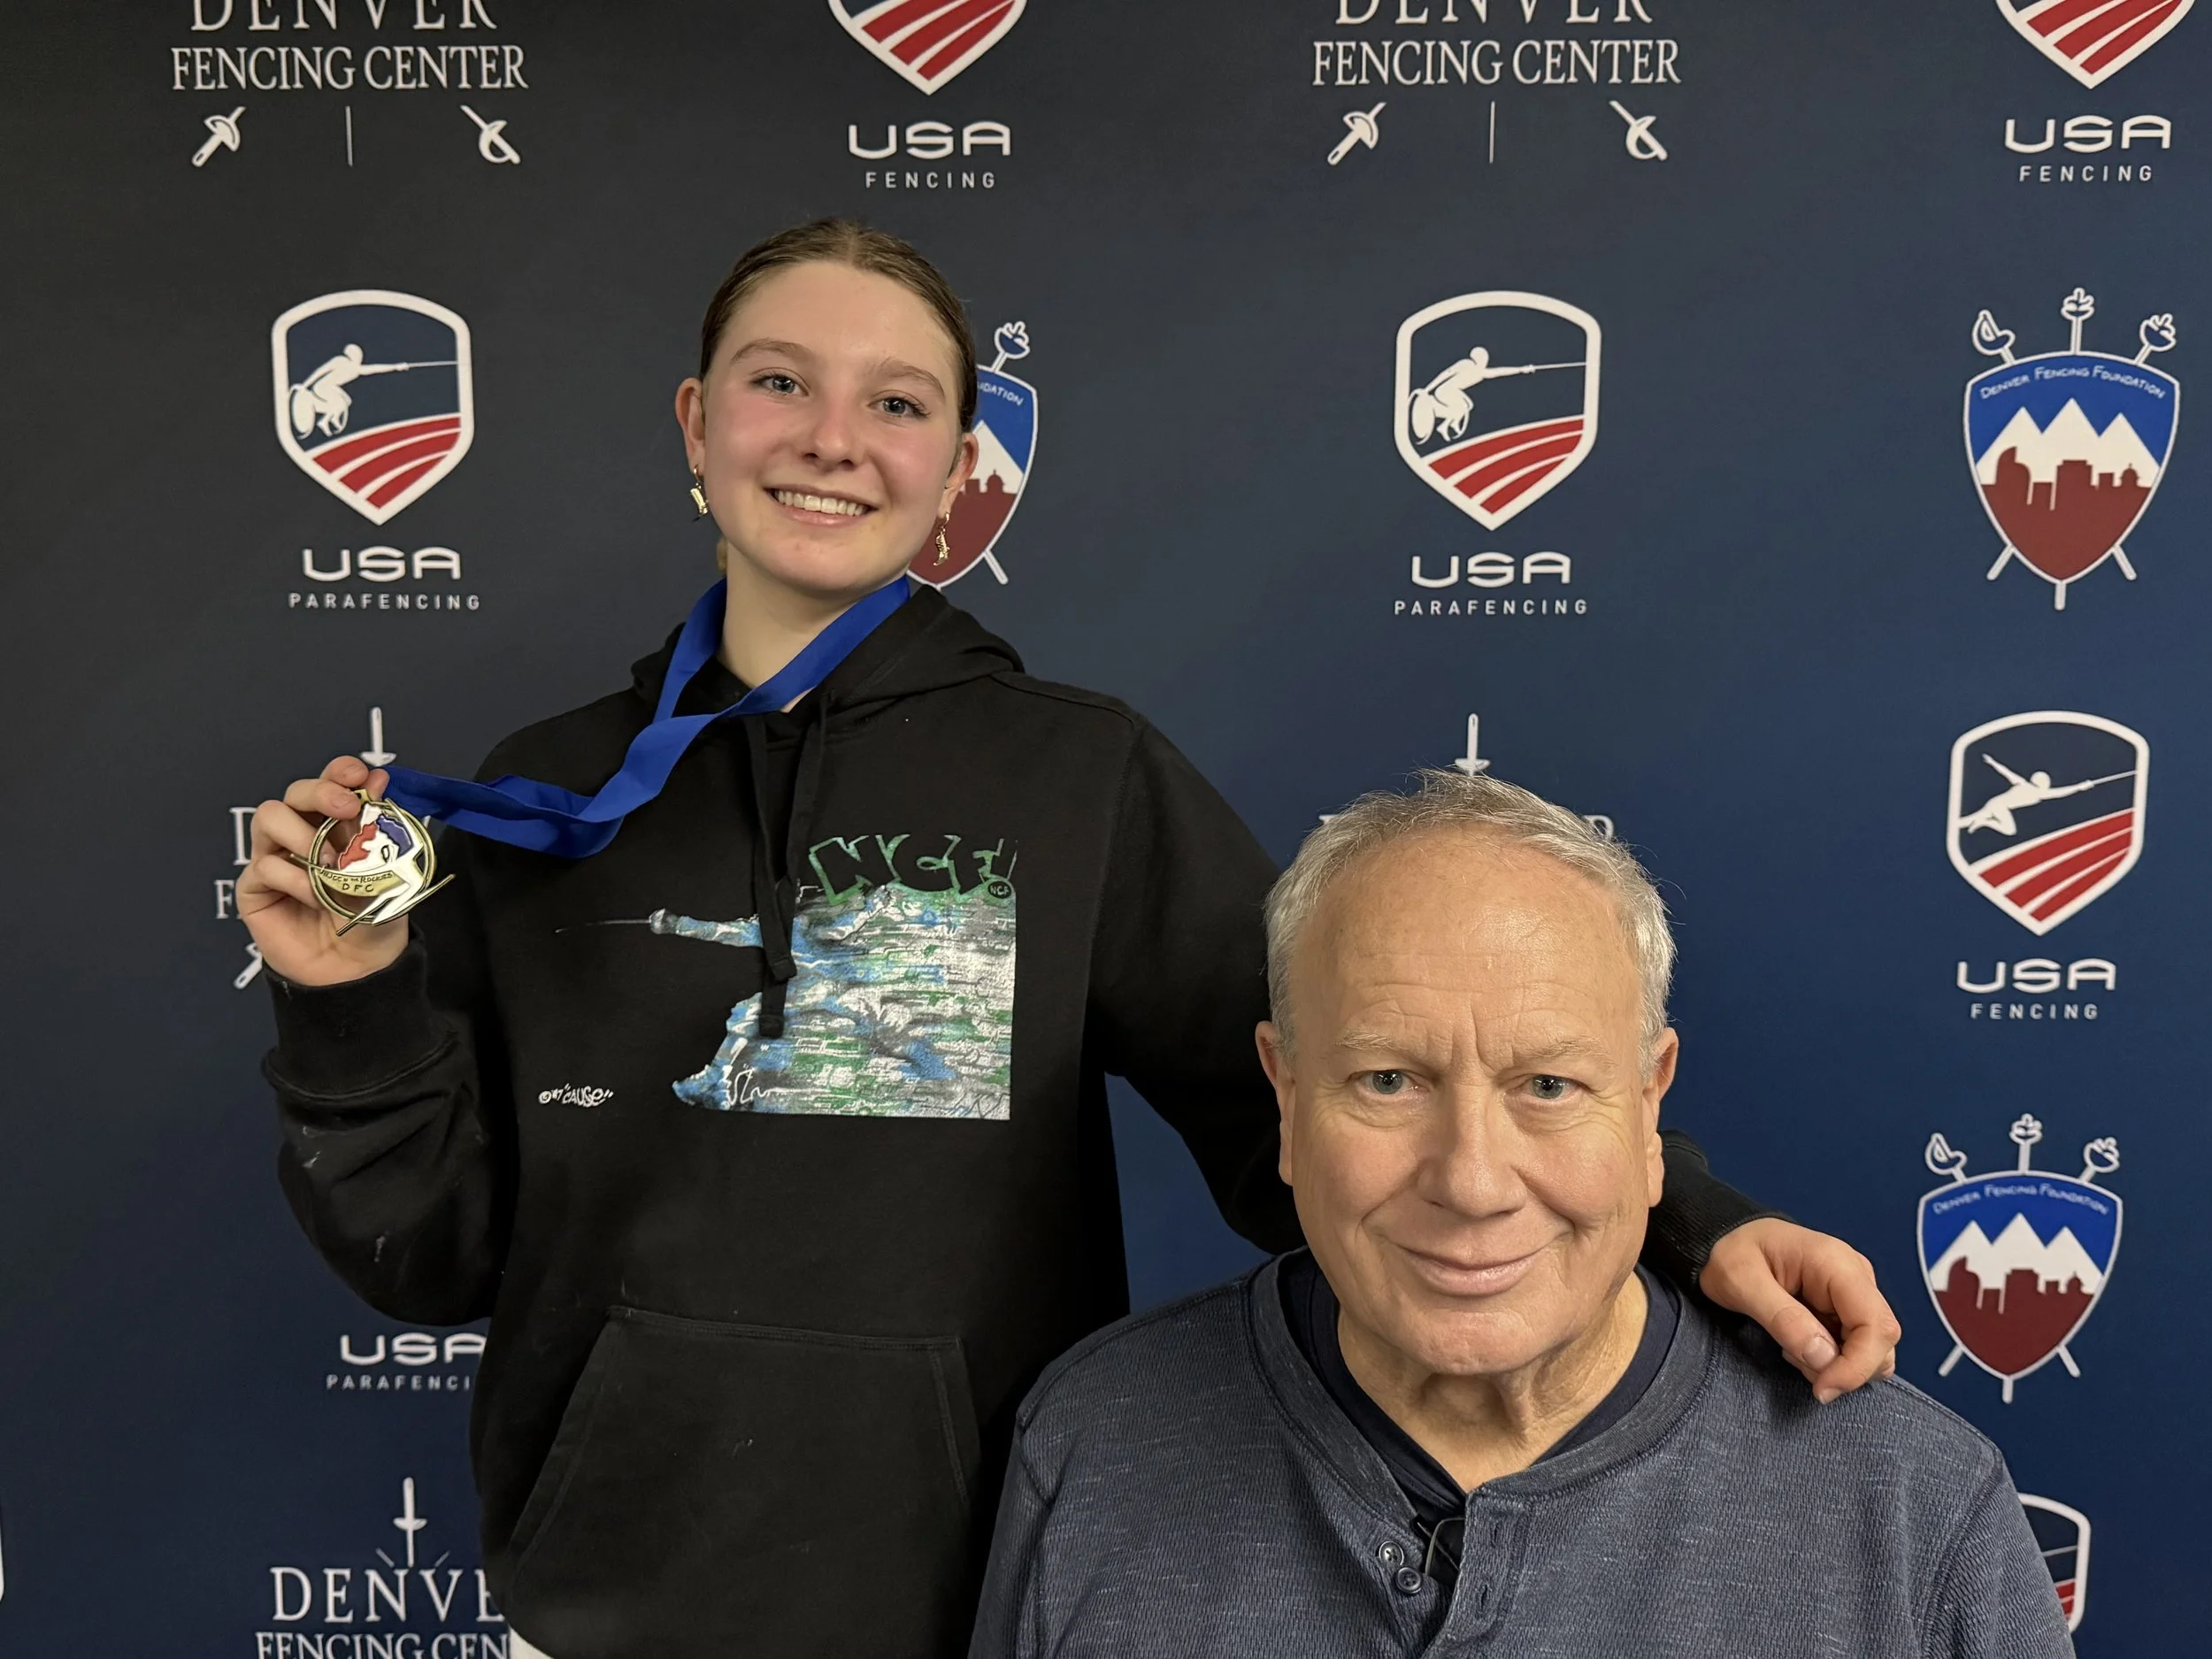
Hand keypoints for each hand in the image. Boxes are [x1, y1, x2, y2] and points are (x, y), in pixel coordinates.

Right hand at [236, 755, 411, 986]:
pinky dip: (295, 878)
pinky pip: (265, 867)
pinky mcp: (255, 887)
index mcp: (338, 824)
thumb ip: (378, 828)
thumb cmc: (373, 918)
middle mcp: (303, 834)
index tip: (360, 775)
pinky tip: (316, 897)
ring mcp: (275, 858)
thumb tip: (377, 778)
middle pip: (297, 792)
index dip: (340, 771)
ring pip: (269, 816)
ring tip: (330, 863)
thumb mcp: (387, 871)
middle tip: (346, 808)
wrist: (359, 968)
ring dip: (302, 833)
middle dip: (321, 791)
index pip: (331, 782)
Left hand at [1700, 1218, 1900, 1403]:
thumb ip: (1782, 1318)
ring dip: (1836, 1365)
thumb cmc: (1730, 1253)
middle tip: (1793, 1359)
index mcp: (1836, 1263)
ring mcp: (1854, 1293)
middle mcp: (1857, 1277)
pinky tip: (1796, 1344)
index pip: (1876, 1324)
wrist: (1725, 1238)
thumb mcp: (1741, 1282)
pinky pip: (1855, 1347)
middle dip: (1845, 1368)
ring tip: (1790, 1348)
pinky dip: (1830, 1360)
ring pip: (1873, 1349)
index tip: (1822, 1388)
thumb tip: (1824, 1358)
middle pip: (1882, 1340)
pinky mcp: (1845, 1308)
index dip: (1858, 1365)